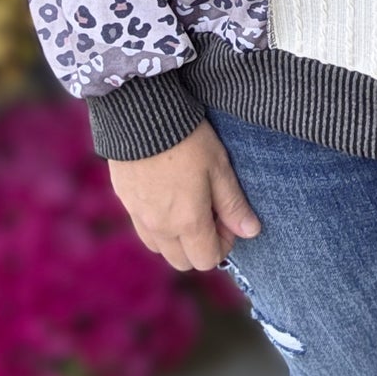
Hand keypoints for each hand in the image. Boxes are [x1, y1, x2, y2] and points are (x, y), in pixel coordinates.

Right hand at [107, 119, 261, 271]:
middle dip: (200, 246)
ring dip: (177, 238)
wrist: (142, 114)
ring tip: (188, 203)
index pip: (208, 259)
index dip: (224, 244)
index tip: (227, 218)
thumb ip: (233, 204)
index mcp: (187, 222)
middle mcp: (160, 228)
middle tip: (209, 212)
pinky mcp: (125, 201)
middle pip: (182, 261)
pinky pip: (143, 229)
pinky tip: (167, 195)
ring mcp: (139, 217)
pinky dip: (158, 225)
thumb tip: (251, 231)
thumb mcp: (219, 167)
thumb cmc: (188, 139)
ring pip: (160, 248)